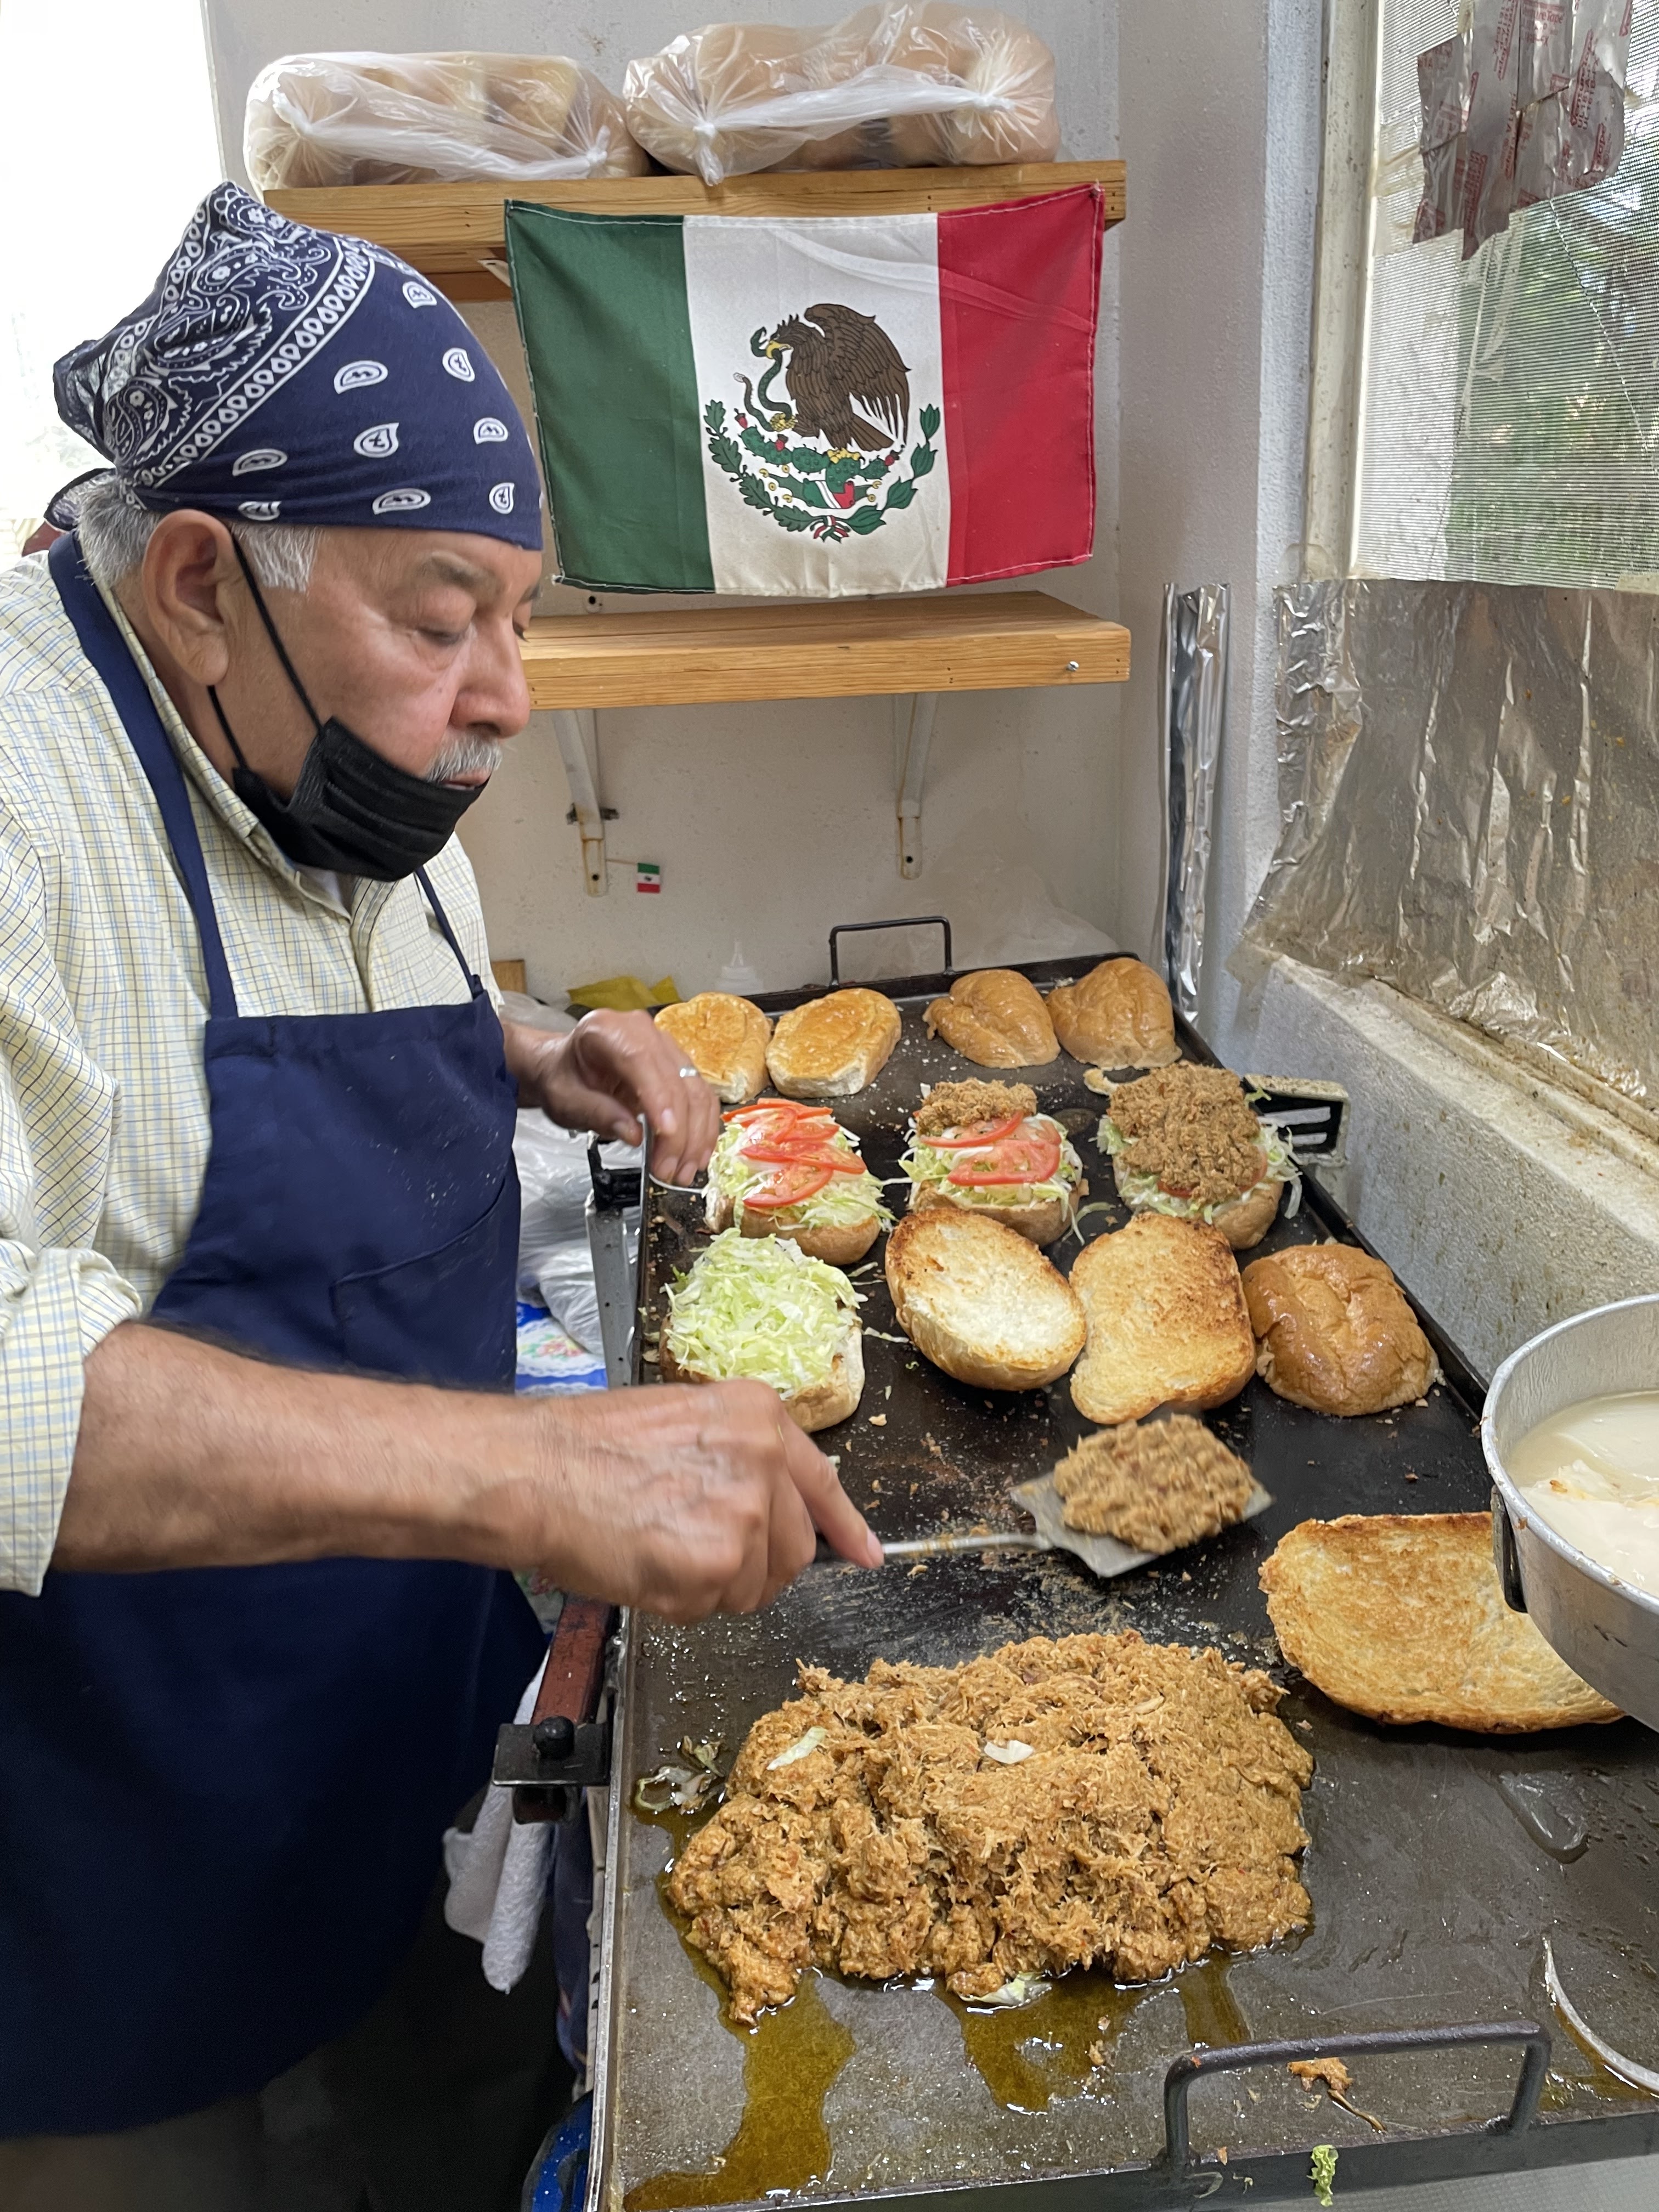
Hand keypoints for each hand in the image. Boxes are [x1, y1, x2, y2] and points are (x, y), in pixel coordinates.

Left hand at [504, 1010, 720, 1183]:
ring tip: (683, 1172)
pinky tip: (696, 1155)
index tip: (667, 1133)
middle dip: (678, 1132)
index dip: (659, 1097)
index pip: (641, 1060)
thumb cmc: (563, 1079)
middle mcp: (643, 1032)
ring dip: (695, 1135)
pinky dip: (702, 1129)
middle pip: (675, 1080)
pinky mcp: (679, 1066)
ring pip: (696, 1090)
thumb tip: (634, 1134)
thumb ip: (596, 1113)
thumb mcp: (564, 1100)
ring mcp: (666, 1047)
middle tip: (668, 1171)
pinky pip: (701, 1096)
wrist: (565, 1068)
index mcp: (607, 1030)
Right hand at [526, 1381, 882, 1621]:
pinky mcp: (718, 1564)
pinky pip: (715, 1607)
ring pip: (757, 1584)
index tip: (866, 1554)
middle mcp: (765, 1461)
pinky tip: (645, 1567)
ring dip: (714, 1585)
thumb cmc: (587, 1447)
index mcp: (759, 1417)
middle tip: (698, 1556)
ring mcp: (746, 1514)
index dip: (845, 1526)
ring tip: (659, 1550)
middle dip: (756, 1565)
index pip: (822, 1482)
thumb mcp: (682, 1421)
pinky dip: (681, 1603)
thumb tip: (768, 1505)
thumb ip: (737, 1458)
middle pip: (794, 1547)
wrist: (537, 1472)